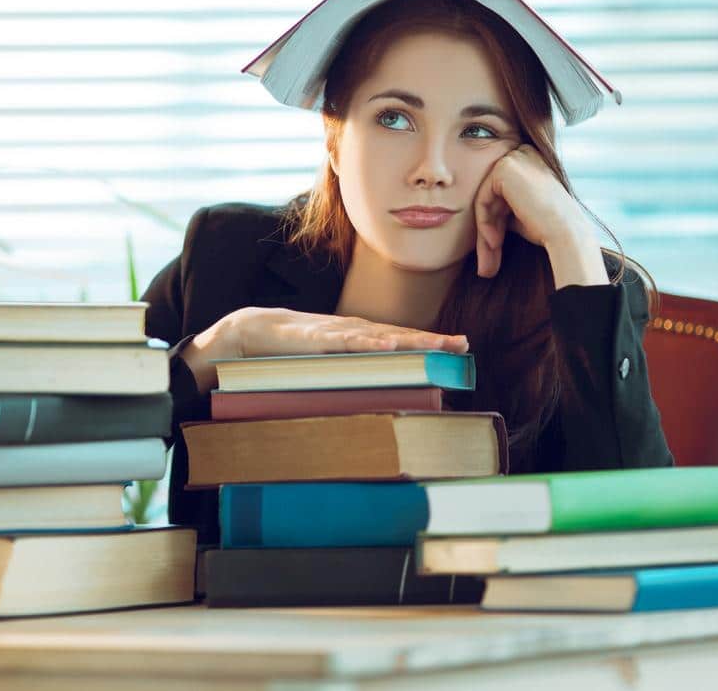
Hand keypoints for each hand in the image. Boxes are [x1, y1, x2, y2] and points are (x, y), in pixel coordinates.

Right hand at [230, 306, 467, 357]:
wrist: (254, 331)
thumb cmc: (293, 348)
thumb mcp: (329, 359)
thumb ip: (350, 367)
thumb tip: (374, 387)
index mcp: (359, 335)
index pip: (402, 336)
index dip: (431, 340)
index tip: (461, 345)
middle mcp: (355, 330)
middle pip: (401, 334)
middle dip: (432, 339)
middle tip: (463, 344)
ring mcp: (338, 332)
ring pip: (382, 336)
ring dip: (412, 340)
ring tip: (438, 344)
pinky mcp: (319, 339)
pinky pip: (349, 341)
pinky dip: (371, 343)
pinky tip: (390, 346)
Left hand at [473, 143, 593, 277]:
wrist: (565, 232)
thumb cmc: (546, 227)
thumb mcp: (520, 212)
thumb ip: (502, 206)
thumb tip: (480, 215)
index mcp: (530, 160)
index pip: (501, 191)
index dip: (496, 220)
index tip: (496, 246)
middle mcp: (523, 154)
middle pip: (492, 194)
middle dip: (488, 227)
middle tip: (487, 260)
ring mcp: (514, 158)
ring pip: (485, 197)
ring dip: (485, 229)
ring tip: (489, 258)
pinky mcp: (504, 168)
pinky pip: (482, 198)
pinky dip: (484, 222)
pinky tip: (494, 241)